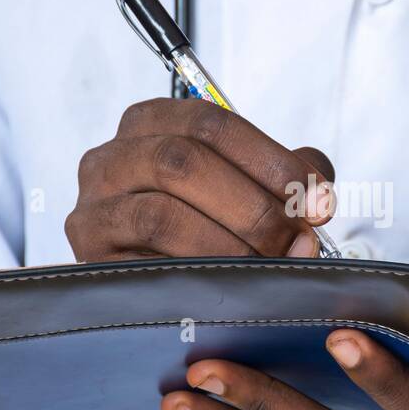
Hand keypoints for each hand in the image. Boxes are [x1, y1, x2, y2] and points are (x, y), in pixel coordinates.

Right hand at [66, 99, 333, 260]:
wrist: (152, 279)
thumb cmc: (202, 219)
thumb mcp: (243, 181)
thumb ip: (284, 175)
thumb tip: (316, 196)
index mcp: (149, 123)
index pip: (210, 124)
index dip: (271, 160)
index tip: (316, 198)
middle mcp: (110, 159)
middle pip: (182, 163)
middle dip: (252, 205)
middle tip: (297, 238)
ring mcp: (94, 211)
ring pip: (161, 215)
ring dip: (229, 243)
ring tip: (269, 264)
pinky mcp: (92, 263)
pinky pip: (145, 267)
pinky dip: (198, 276)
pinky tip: (234, 286)